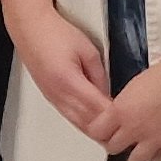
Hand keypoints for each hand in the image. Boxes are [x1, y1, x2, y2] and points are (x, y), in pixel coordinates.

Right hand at [0, 0, 117, 141]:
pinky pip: (69, 117)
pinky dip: (84, 123)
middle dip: (107, 130)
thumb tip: (107, 94)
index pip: (98, 109)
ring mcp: (52, 97)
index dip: (115, 118)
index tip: (130, 121)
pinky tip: (94, 125)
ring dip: (96, 130)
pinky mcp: (49, 96)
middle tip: (126, 132)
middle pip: (88, 122)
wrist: (30, 27)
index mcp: (69, 81)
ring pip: (78, 124)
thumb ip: (100, 75)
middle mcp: (59, 93)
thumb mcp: (88, 51)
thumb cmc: (56, 33)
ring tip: (113, 133)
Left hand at [98, 53, 160, 160]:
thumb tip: (120, 114)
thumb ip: (124, 105)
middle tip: (121, 144)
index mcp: (120, 110)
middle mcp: (134, 128)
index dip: (100, 133)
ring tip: (138, 160)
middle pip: (114, 148)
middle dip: (116, 146)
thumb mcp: (133, 85)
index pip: (97, 132)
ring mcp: (155, 139)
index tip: (103, 133)